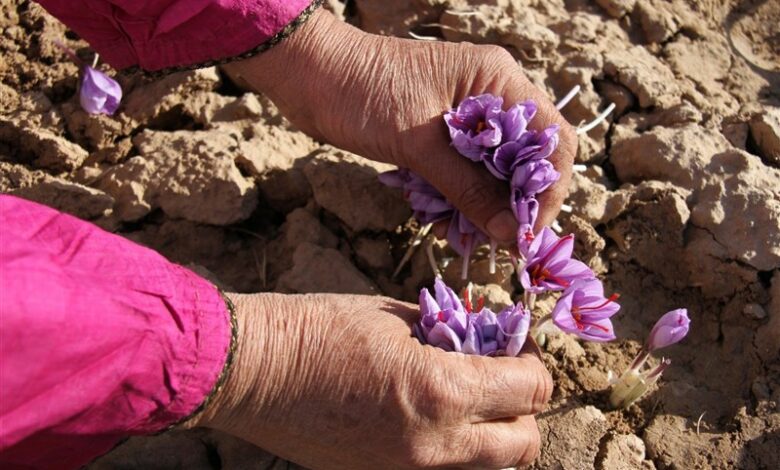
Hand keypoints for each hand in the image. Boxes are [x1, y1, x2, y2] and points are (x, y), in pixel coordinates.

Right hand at [191, 293, 552, 468]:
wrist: (253, 372)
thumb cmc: (320, 329)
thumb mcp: (396, 317)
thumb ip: (452, 335)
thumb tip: (484, 343)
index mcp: (443, 389)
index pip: (531, 390)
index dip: (532, 363)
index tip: (516, 347)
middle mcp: (436, 443)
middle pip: (524, 444)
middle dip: (524, 409)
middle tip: (502, 378)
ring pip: (489, 468)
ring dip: (494, 436)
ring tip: (470, 402)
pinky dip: (454, 450)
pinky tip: (431, 418)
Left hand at [224, 9, 576, 241]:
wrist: (309, 74)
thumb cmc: (362, 94)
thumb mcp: (418, 145)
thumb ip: (467, 189)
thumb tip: (511, 233)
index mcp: (497, 81)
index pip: (552, 140)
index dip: (549, 190)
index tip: (528, 232)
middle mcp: (491, 95)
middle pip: (527, 160)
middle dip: (513, 204)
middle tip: (494, 242)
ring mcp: (467, 113)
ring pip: (495, 171)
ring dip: (483, 206)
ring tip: (460, 236)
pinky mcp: (443, 132)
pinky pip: (466, 171)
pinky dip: (458, 198)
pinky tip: (442, 221)